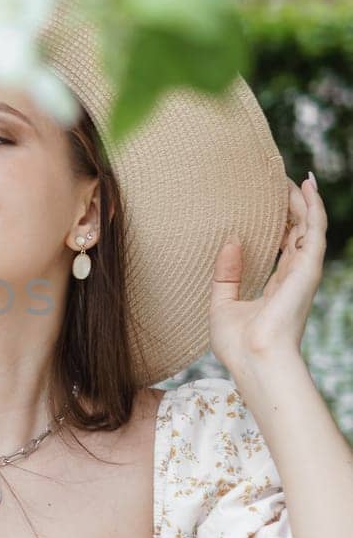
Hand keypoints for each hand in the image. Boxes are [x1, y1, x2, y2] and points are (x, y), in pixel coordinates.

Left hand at [209, 175, 325, 374]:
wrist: (254, 361)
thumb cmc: (238, 345)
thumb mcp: (222, 304)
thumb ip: (226, 274)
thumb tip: (231, 241)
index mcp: (278, 287)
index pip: (284, 247)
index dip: (280, 223)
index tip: (269, 202)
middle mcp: (295, 278)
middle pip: (298, 233)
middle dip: (292, 206)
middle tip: (279, 181)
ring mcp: (304, 273)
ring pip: (308, 227)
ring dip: (303, 200)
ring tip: (293, 177)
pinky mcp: (308, 270)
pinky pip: (315, 230)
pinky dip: (313, 207)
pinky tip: (307, 186)